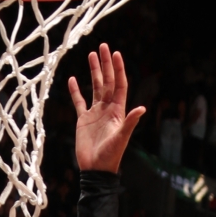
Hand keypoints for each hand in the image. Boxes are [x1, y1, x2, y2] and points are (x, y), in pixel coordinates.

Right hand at [68, 43, 144, 173]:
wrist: (95, 170)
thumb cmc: (110, 156)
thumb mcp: (121, 138)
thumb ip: (130, 122)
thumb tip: (142, 108)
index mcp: (118, 111)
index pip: (120, 85)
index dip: (118, 69)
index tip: (116, 54)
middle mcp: (107, 109)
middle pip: (108, 81)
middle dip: (106, 64)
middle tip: (103, 46)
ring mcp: (95, 113)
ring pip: (95, 87)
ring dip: (94, 72)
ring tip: (92, 55)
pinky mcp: (83, 120)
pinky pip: (79, 102)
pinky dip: (76, 91)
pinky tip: (73, 79)